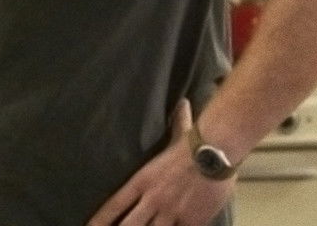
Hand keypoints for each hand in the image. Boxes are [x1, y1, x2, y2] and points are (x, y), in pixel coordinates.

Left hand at [87, 99, 233, 225]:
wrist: (215, 152)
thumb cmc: (195, 142)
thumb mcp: (177, 133)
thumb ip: (175, 123)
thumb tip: (181, 103)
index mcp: (142, 180)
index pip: (115, 205)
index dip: (101, 219)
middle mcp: (153, 199)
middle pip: (129, 225)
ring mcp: (171, 212)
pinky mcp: (191, 221)